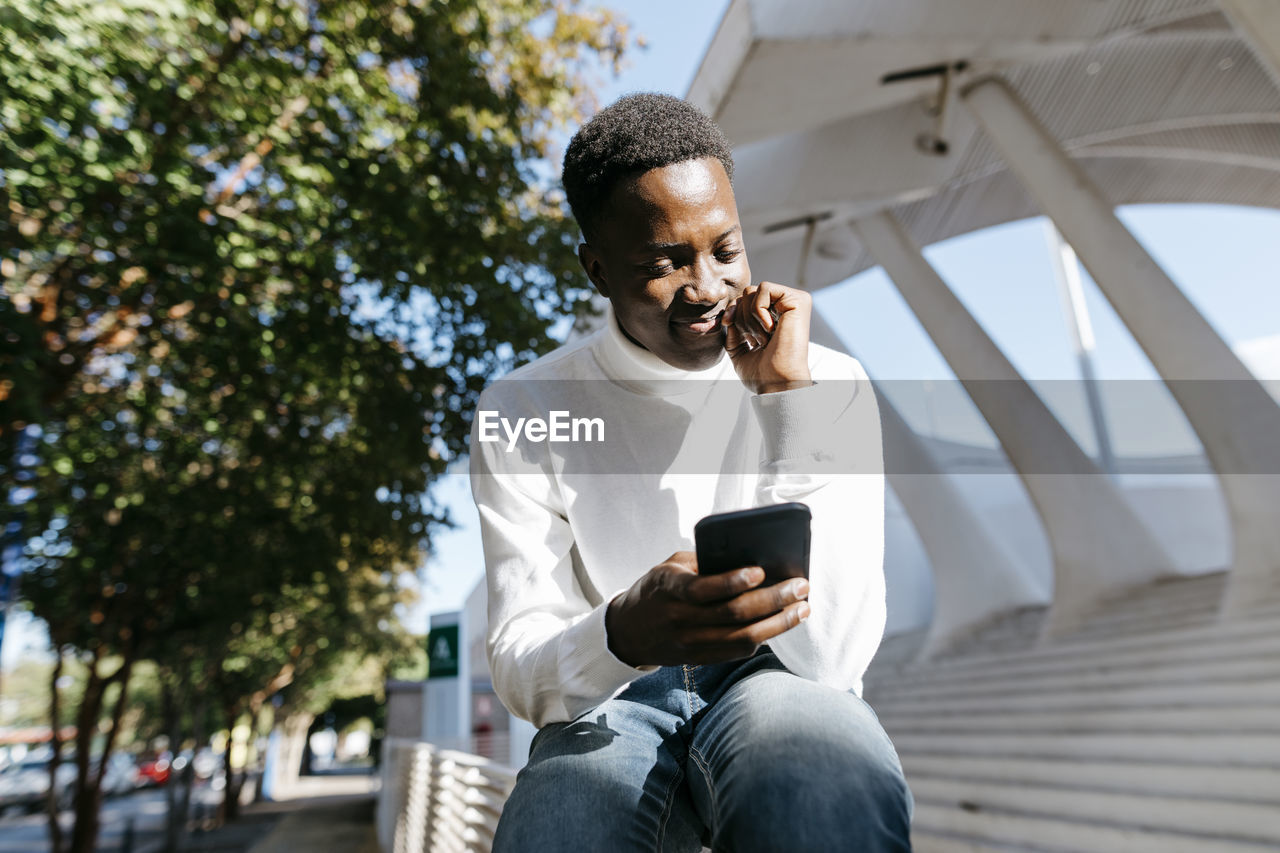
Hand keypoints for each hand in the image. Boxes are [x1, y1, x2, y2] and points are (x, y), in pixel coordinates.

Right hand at [605, 551, 809, 666]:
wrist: (628, 631)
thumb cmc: (656, 589)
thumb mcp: (669, 566)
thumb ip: (702, 563)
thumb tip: (747, 558)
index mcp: (669, 588)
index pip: (704, 588)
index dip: (734, 581)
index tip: (761, 571)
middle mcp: (679, 619)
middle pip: (734, 614)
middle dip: (773, 600)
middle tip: (800, 587)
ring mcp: (690, 643)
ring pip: (742, 637)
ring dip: (778, 624)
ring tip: (802, 608)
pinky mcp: (699, 659)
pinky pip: (737, 651)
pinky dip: (763, 638)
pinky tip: (780, 624)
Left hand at [723, 281, 812, 393]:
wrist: (776, 382)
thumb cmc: (762, 373)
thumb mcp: (739, 351)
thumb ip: (734, 331)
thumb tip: (729, 315)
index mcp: (774, 317)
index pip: (745, 300)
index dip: (732, 311)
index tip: (728, 326)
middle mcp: (785, 308)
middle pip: (746, 294)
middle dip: (740, 318)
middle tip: (755, 340)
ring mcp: (793, 303)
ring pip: (752, 291)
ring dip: (749, 318)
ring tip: (763, 338)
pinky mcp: (798, 300)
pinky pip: (765, 288)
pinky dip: (758, 310)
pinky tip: (770, 329)